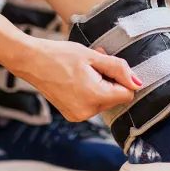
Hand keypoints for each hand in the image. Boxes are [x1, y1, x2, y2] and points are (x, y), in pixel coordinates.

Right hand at [12, 38, 142, 121]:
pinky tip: (76, 78)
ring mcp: (78, 115)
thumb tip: (138, 83)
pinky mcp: (71, 114)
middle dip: (108, 80)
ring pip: (103, 100)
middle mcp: (88, 112)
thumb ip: (118, 69)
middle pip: (115, 97)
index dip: (121, 77)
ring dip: (99, 84)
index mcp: (96, 97)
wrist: (31, 61)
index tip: (107, 65)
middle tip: (93, 63)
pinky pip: (90, 104)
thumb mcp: (93, 56)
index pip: (127, 93)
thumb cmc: (60, 55)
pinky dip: (88, 91)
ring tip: (82, 69)